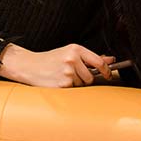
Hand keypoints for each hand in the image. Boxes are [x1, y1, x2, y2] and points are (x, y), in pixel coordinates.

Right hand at [0, 43, 118, 87]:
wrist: (29, 65)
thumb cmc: (50, 59)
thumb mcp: (69, 53)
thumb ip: (90, 57)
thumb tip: (110, 59)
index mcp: (75, 49)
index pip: (99, 62)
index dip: (106, 71)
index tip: (107, 75)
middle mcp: (72, 59)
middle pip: (90, 77)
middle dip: (84, 78)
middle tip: (71, 74)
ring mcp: (67, 72)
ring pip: (82, 84)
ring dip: (75, 83)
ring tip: (62, 76)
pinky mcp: (62, 84)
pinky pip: (73, 90)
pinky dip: (67, 88)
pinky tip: (58, 81)